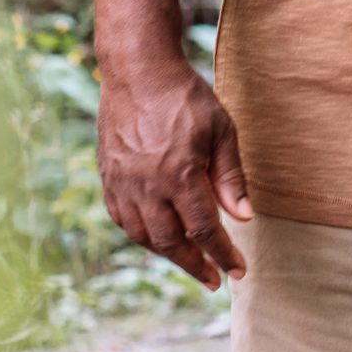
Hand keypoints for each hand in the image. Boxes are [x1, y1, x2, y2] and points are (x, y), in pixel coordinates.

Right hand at [98, 55, 250, 289]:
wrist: (138, 72)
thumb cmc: (185, 97)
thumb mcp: (221, 131)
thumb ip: (231, 177)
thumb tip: (243, 218)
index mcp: (180, 175)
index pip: (205, 230)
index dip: (223, 255)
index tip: (238, 271)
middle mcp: (147, 186)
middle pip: (172, 242)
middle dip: (195, 265)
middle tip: (213, 279)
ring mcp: (123, 183)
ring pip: (143, 236)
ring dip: (168, 254)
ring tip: (189, 260)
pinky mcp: (108, 176)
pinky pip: (122, 219)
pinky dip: (141, 235)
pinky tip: (156, 236)